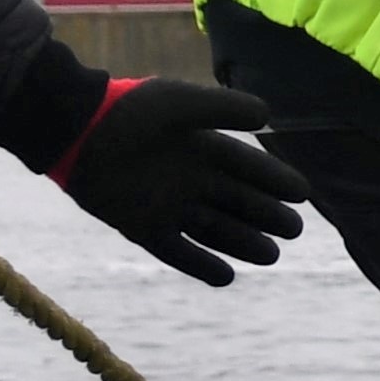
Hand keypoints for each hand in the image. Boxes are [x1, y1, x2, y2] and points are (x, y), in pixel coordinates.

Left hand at [54, 78, 309, 285]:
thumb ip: (223, 108)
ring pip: (215, 230)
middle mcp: (191, 179)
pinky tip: (227, 278)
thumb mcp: (181, 102)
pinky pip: (178, 252)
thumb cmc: (131, 111)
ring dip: (243, 243)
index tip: (303, 194)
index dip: (276, 180)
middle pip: (238, 203)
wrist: (76, 131)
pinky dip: (201, 265)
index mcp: (202, 148)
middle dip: (268, 216)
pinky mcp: (143, 227)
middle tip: (295, 230)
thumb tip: (269, 117)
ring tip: (272, 256)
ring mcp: (168, 205)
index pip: (249, 168)